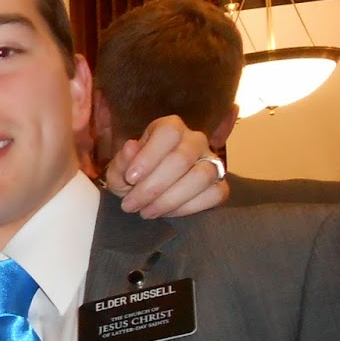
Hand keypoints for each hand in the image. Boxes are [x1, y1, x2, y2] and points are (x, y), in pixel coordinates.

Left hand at [104, 116, 227, 218]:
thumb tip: (131, 147)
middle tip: (131, 204)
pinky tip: (168, 212)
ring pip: (202, 176)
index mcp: (169, 128)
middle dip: (152, 187)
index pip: (167, 133)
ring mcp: (211, 161)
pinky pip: (215, 194)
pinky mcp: (220, 184)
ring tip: (147, 211)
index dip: (149, 156)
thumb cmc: (134, 176)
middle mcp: (195, 140)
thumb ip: (122, 161)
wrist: (147, 193)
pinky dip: (188, 208)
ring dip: (170, 199)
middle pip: (181, 159)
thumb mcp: (119, 171)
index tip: (131, 178)